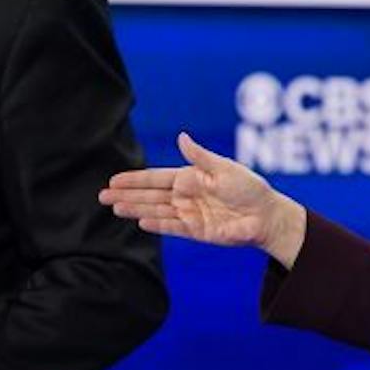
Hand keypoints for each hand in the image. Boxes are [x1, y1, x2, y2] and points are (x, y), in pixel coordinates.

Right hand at [100, 131, 307, 264]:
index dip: (134, 179)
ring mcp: (190, 214)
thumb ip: (200, 157)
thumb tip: (181, 137)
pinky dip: (157, 224)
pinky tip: (140, 221)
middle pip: (150, 196)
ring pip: (156, 211)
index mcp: (190, 177)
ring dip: (135, 209)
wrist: (266, 215)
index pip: (156, 178)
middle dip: (127, 195)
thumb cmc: (249, 188)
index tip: (113, 180)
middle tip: (102, 196)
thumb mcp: (224, 168)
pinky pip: (172, 227)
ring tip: (114, 208)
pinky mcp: (197, 231)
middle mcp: (186, 196)